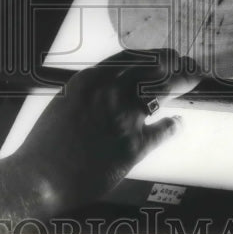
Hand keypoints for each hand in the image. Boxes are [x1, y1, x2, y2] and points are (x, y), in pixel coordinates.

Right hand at [12, 48, 199, 211]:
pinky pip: (162, 130)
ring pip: (162, 91)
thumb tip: (112, 88)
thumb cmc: (47, 145)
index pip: (132, 57)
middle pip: (154, 68)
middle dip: (176, 64)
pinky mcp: (133, 146)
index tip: (166, 55)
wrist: (40, 178)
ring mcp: (124, 118)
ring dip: (181, 82)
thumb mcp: (65, 103)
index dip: (153, 55)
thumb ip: (91, 93)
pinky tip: (176, 124)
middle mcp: (111, 93)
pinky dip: (172, 126)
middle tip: (189, 65)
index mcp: (91, 80)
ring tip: (192, 80)